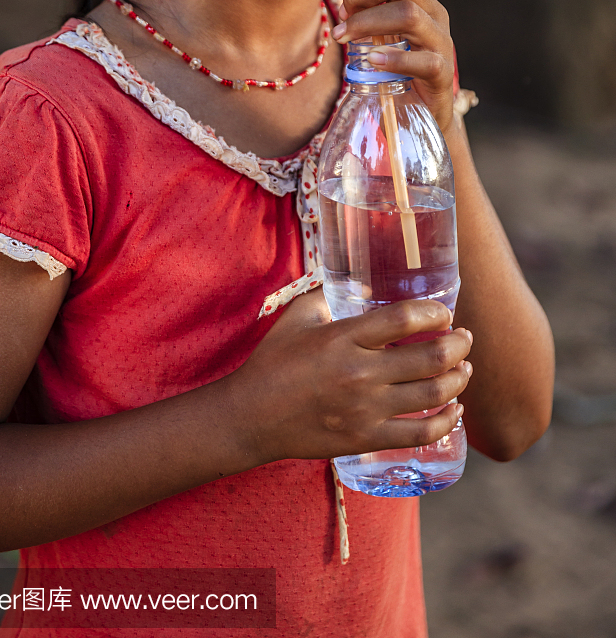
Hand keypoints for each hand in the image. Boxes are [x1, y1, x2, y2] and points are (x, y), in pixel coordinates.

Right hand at [227, 290, 471, 466]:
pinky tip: (456, 409)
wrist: (251, 416)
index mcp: (343, 337)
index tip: (444, 312)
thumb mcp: (297, 316)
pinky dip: (447, 422)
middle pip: (429, 358)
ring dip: (458, 379)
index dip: (434, 313)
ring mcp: (365, 410)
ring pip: (432, 396)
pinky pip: (421, 434)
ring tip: (465, 368)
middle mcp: (359, 373)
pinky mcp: (366, 438)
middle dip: (458, 345)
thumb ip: (327, 295)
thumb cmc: (273, 361)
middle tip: (464, 338)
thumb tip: (354, 278)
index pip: (403, 319)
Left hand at [321, 0, 455, 131]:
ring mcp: (439, 39)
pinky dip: (392, 56)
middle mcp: (430, 9)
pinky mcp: (441, 70)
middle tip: (341, 18)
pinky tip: (370, 61)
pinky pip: (421, 58)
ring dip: (367, 23)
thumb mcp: (370, 28)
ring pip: (407, 12)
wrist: (420, 113)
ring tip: (346, 39)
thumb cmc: (392, 65)